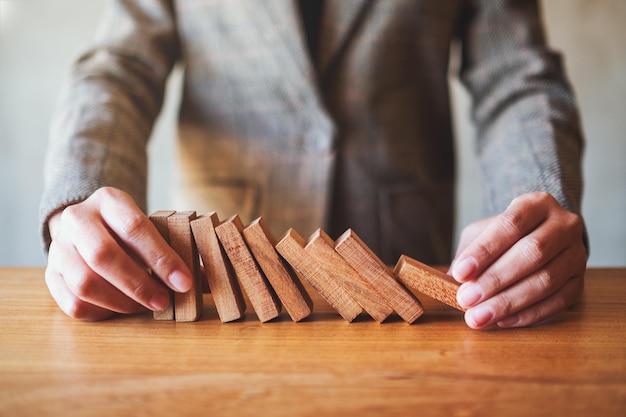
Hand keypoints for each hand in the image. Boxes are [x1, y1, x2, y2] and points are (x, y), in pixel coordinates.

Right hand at [45, 187, 192, 319]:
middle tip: (164, 300)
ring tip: (145, 306)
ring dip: (121, 301)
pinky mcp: (50, 274)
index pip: (135, 227)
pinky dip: (102, 312)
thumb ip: (177, 249)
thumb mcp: (152, 226)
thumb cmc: (131, 231)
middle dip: (140, 284)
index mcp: (109, 200)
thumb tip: (209, 280)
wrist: (87, 225)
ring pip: (85, 282)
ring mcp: (58, 247)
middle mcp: (78, 218)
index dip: (162, 258)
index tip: (184, 282)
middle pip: (104, 256)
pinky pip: (73, 302)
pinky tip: (121, 308)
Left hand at [450, 192, 586, 328]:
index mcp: (537, 204)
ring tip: (479, 317)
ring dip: (509, 302)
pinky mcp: (580, 281)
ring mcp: (576, 254)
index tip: (460, 273)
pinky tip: (503, 321)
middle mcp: (563, 225)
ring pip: (546, 280)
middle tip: (467, 299)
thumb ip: (470, 252)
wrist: (538, 236)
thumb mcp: (482, 233)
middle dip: (495, 279)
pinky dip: (529, 314)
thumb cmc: (503, 236)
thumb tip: (451, 282)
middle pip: (532, 253)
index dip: (485, 250)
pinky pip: (558, 302)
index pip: (511, 225)